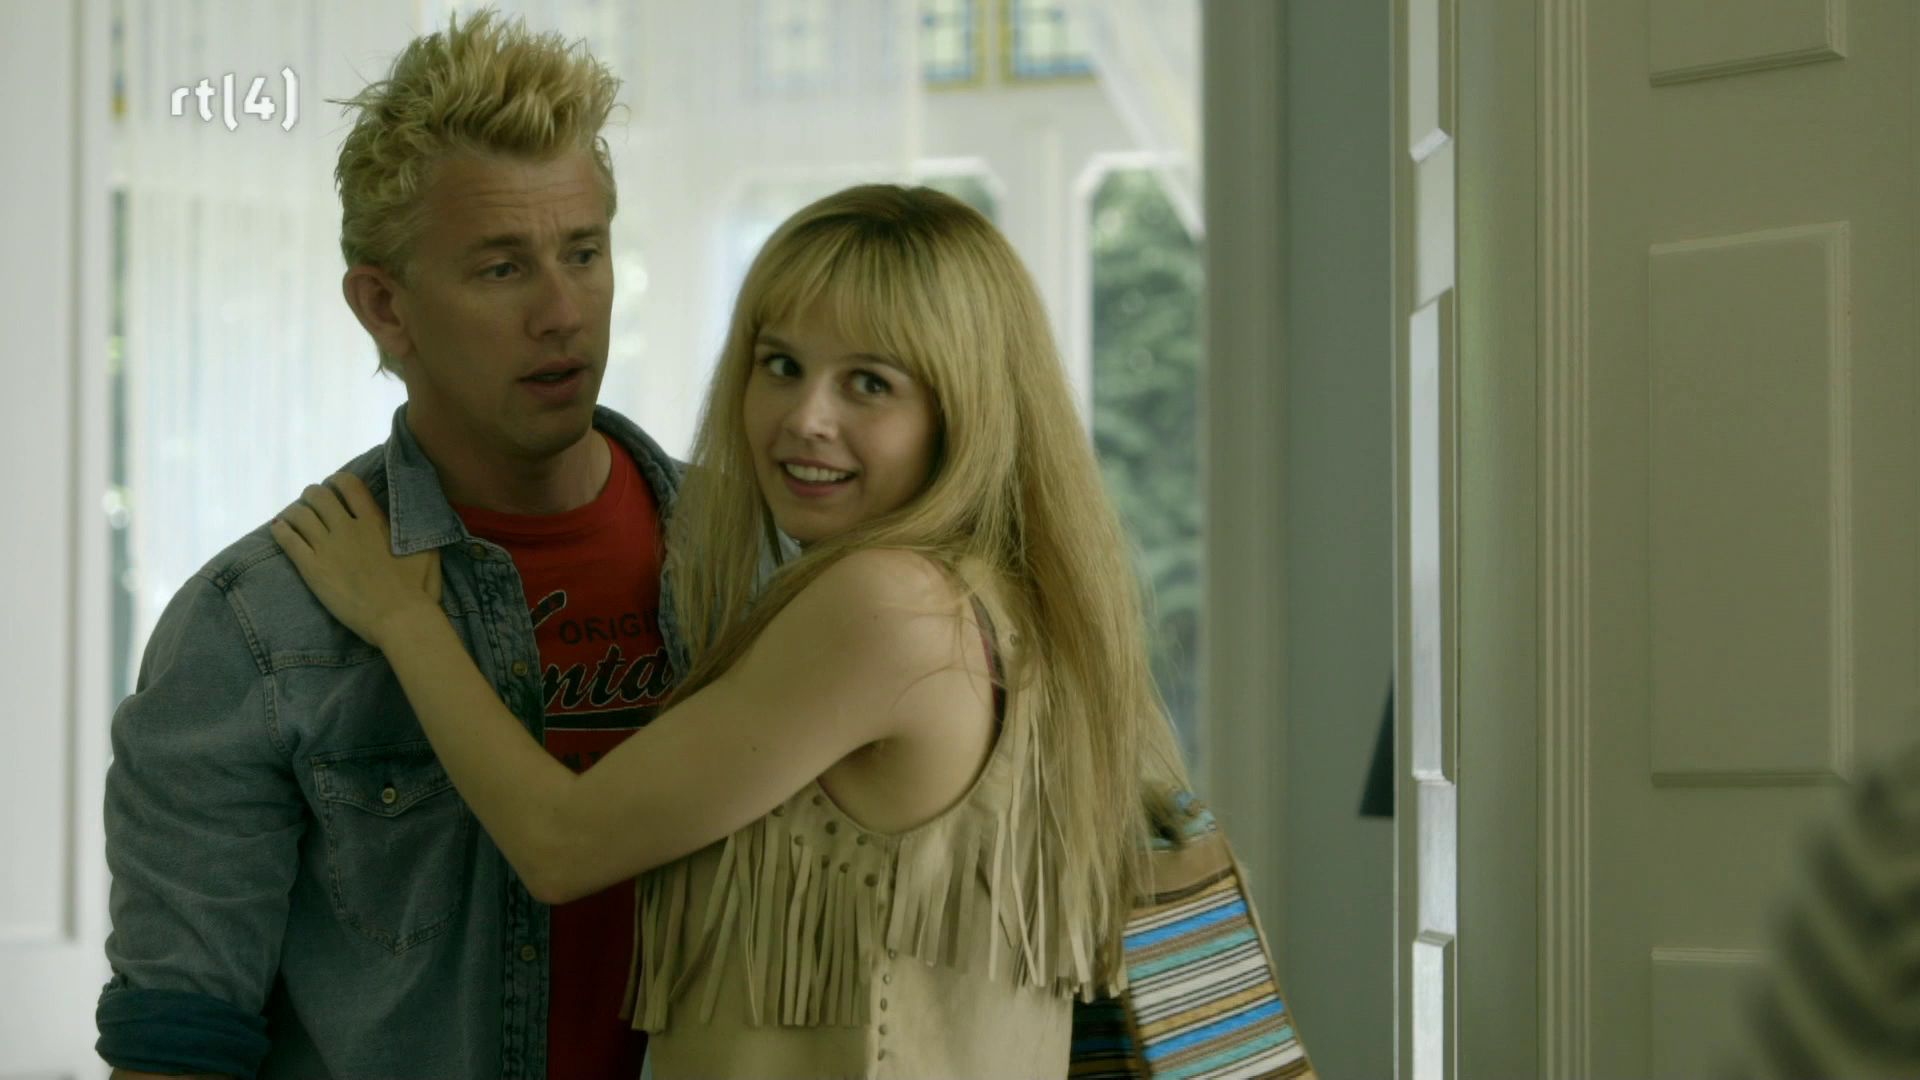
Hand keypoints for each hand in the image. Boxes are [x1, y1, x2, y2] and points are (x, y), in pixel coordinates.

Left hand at [270, 472, 444, 648]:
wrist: (399, 618)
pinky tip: (279, 529)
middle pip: (318, 495)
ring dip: (295, 512)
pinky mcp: (312, 569)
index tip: (336, 488)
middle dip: (313, 496)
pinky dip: (281, 530)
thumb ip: (413, 529)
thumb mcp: (427, 550)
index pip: (348, 484)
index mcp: (373, 521)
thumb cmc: (418, 589)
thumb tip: (411, 516)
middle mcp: (347, 527)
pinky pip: (288, 540)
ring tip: (295, 519)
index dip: (338, 481)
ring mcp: (327, 547)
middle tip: (315, 507)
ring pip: (299, 514)